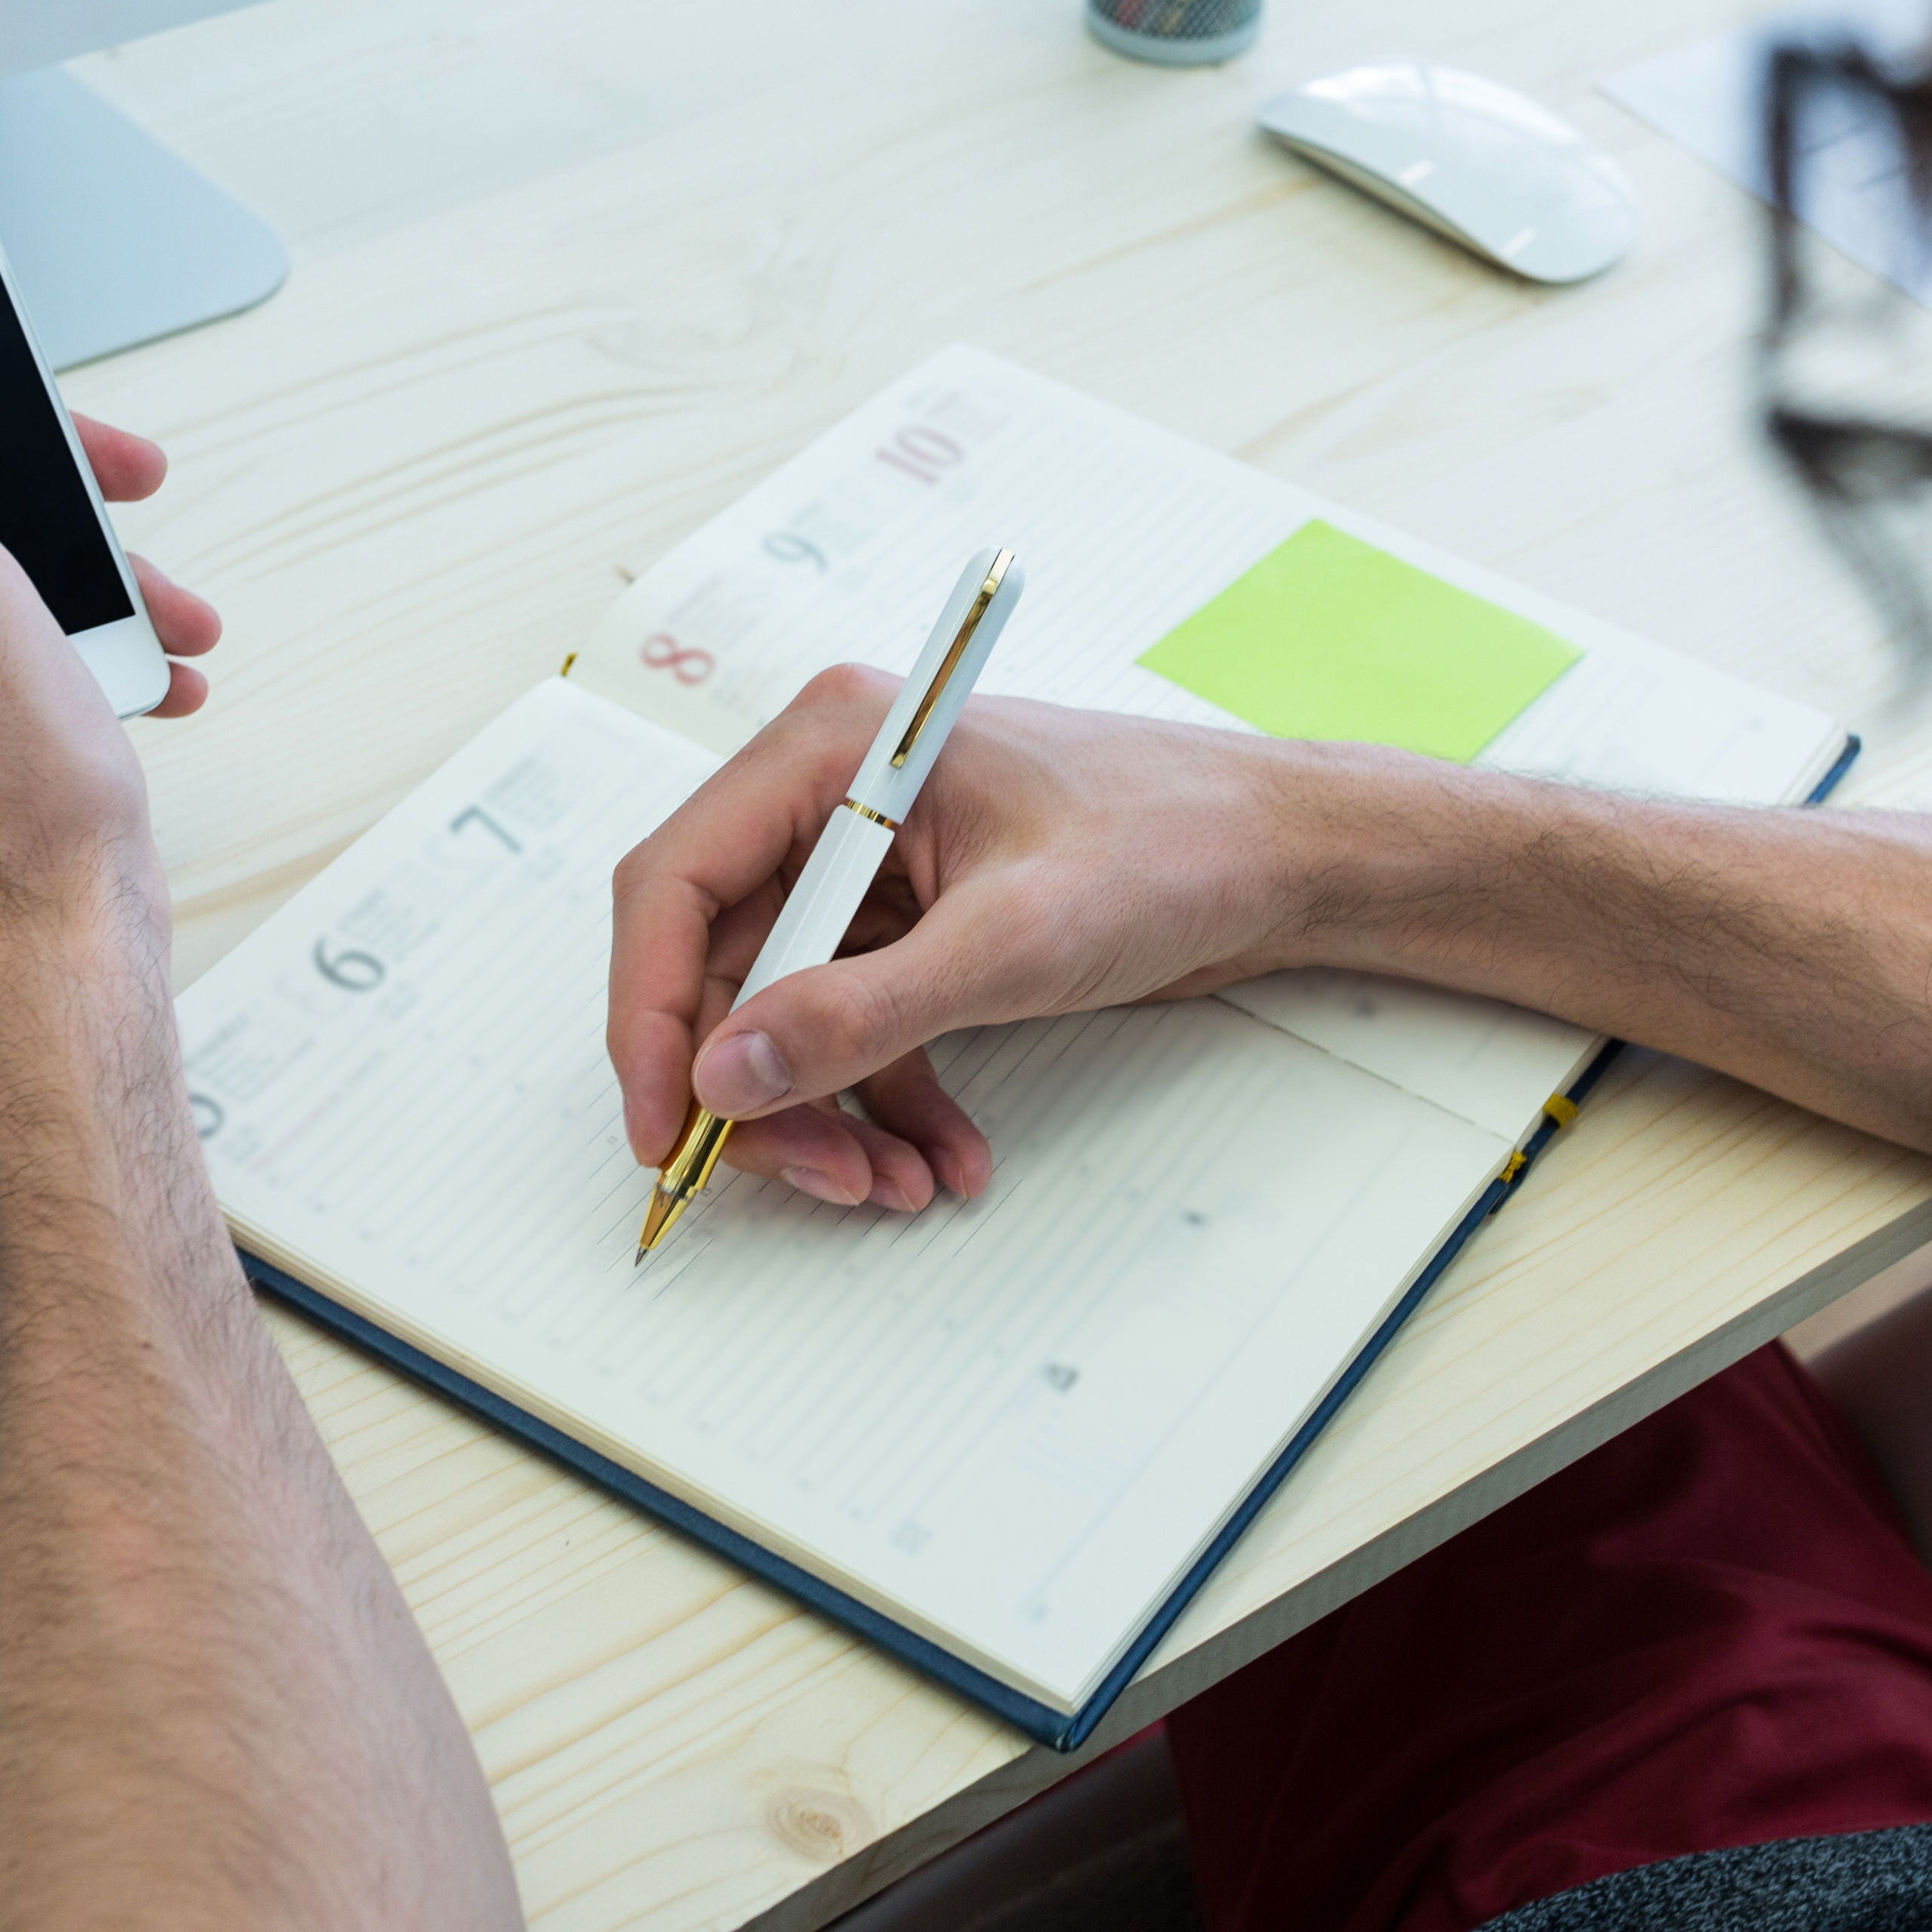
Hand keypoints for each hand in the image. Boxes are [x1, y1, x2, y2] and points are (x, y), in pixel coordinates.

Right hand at [605, 667, 1353, 1212]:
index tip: (669, 1126)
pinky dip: (888, 1102)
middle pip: (721, 965)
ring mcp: (872, 865)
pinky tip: (947, 1159)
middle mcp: (832, 798)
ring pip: (786, 1013)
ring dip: (826, 1114)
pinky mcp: (916, 925)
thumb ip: (860, 1012)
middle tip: (820, 1175)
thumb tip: (728, 1074)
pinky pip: (857, 1029)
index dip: (649, 1014)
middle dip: (760, 1088)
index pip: (676, 883)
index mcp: (831, 749)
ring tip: (898, 1182)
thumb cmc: (1170, 845)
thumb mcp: (1011, 941)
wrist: (1282, 859)